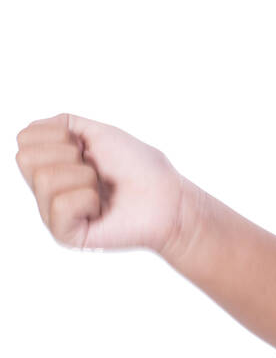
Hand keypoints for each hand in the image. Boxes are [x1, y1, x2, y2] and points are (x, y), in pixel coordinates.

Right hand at [15, 112, 199, 254]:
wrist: (167, 198)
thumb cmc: (140, 167)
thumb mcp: (101, 133)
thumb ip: (63, 124)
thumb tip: (29, 129)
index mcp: (53, 163)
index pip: (25, 139)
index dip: (59, 135)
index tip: (87, 147)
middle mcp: (47, 188)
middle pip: (26, 158)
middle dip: (69, 155)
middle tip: (96, 169)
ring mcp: (53, 212)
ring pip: (44, 179)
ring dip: (84, 177)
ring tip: (101, 189)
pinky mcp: (65, 234)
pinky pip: (61, 205)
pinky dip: (88, 199)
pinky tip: (100, 209)